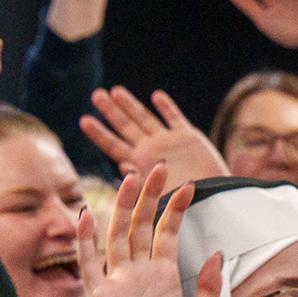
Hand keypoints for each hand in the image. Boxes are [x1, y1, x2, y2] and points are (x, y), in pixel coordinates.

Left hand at [80, 86, 229, 189]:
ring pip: (145, 119)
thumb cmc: (183, 205)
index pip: (114, 145)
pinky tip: (156, 96)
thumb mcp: (157, 196)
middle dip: (111, 111)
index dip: (99, 133)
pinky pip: (175, 118)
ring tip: (115, 91)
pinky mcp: (189, 137)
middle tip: (96, 95)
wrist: (214, 202)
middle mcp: (151, 150)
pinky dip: (166, 107)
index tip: (83, 120)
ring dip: (131, 105)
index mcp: (139, 163)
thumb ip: (141, 181)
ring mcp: (169, 142)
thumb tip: (123, 167)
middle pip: (126, 127)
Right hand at [80, 163, 222, 296]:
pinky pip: (90, 265)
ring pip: (118, 236)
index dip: (175, 209)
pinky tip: (86, 215)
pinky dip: (85, 241)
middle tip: (157, 166)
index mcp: (163, 277)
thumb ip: (208, 288)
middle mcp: (140, 274)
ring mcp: (119, 283)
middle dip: (149, 196)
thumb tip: (216, 253)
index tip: (189, 185)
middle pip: (141, 225)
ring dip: (123, 208)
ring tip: (130, 178)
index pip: (167, 232)